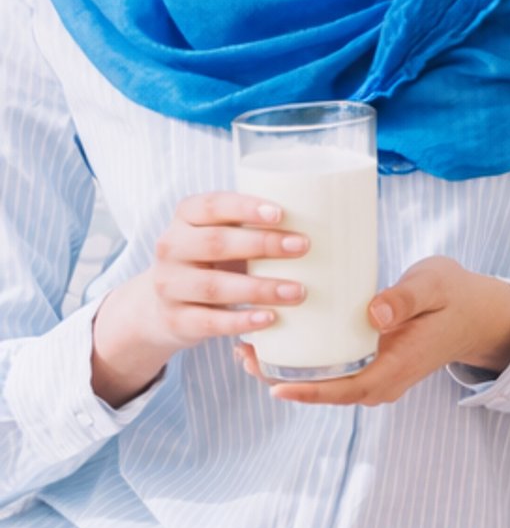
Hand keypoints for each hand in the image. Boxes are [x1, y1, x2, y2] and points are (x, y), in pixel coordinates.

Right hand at [92, 192, 309, 407]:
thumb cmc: (213, 259)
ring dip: (260, 288)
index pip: (212, 205)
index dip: (245, 207)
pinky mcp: (175, 320)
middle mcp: (171, 247)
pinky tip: (269, 318)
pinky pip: (208, 322)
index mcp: (187, 217)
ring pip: (214, 286)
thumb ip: (256, 224)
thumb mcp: (223, 234)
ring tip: (298, 291)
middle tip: (303, 246)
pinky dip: (241, 321)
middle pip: (216, 243)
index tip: (281, 213)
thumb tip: (328, 218)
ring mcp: (169, 285)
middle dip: (262, 244)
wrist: (163, 305)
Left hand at [235, 256, 509, 406]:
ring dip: (286, 370)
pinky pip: (330, 371)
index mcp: (398, 367)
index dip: (310, 392)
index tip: (276, 385)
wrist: (478, 313)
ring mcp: (376, 374)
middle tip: (245, 353)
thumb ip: (407, 298)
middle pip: (325, 391)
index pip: (348, 390)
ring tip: (249, 348)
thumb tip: (374, 314)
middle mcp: (383, 380)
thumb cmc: (456, 295)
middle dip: (282, 378)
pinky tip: (279, 339)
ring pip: (324, 383)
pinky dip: (302, 361)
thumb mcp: (436, 286)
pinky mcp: (370, 363)